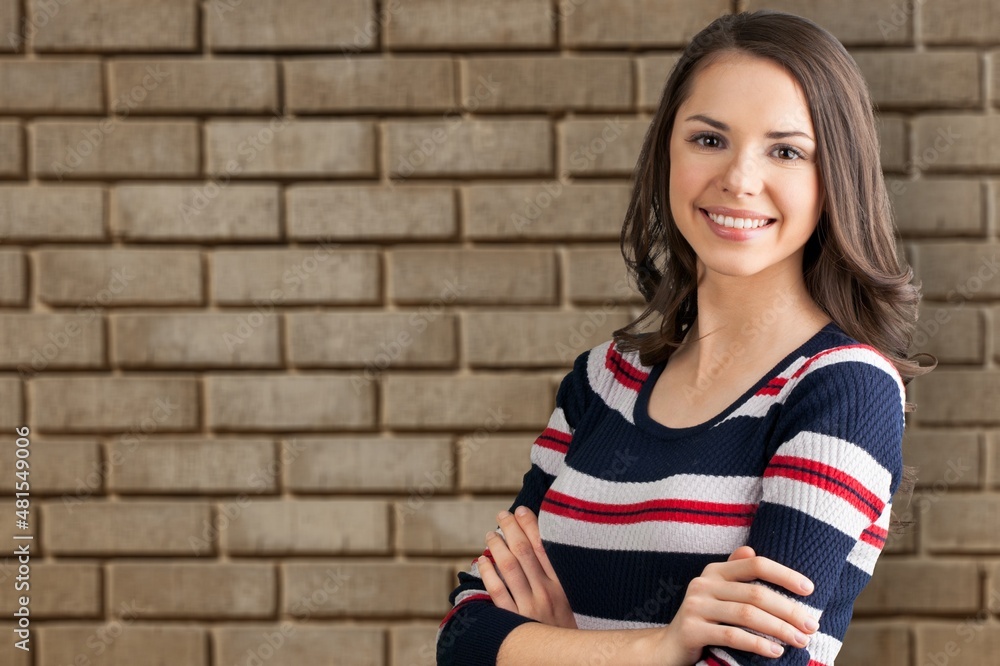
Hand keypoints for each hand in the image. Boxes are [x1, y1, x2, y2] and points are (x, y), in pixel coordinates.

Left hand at [477, 506, 576, 628]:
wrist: (565, 660)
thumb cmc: (562, 630)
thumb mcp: (566, 602)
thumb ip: (553, 578)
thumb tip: (537, 549)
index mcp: (560, 586)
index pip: (544, 548)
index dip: (531, 526)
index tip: (521, 510)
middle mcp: (545, 593)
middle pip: (525, 552)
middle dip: (512, 529)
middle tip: (502, 515)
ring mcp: (529, 607)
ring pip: (510, 568)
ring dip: (498, 547)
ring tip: (491, 534)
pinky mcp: (514, 622)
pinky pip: (498, 592)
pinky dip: (488, 573)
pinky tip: (482, 561)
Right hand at [647, 546, 819, 664]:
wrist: (668, 646)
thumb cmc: (703, 619)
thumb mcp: (717, 593)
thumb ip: (734, 573)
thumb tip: (752, 550)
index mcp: (715, 572)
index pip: (755, 564)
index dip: (784, 574)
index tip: (810, 589)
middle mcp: (703, 584)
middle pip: (755, 593)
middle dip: (788, 610)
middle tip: (811, 626)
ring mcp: (695, 606)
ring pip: (747, 615)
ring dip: (779, 629)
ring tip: (800, 641)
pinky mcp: (691, 629)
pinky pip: (732, 636)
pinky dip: (758, 644)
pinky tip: (776, 652)